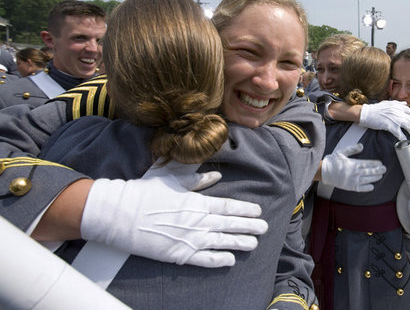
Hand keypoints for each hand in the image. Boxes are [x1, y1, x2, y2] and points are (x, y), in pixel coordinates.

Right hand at [81, 172, 268, 267]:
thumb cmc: (144, 193)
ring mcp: (189, 240)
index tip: (257, 211)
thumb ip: (197, 180)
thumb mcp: (171, 180)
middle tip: (264, 228)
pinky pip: (204, 259)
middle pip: (229, 225)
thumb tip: (216, 176)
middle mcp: (197, 221)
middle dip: (249, 227)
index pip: (228, 207)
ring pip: (222, 242)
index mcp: (196, 202)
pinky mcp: (178, 255)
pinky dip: (218, 260)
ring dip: (240, 243)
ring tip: (254, 244)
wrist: (119, 214)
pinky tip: (230, 260)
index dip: (245, 210)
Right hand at [319, 143, 385, 196]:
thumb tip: (362, 146)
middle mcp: (355, 172)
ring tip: (380, 176)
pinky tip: (372, 186)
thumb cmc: (333, 161)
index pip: (367, 163)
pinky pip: (361, 188)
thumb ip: (352, 149)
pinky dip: (367, 188)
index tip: (380, 163)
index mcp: (353, 163)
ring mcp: (353, 180)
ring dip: (375, 178)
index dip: (375, 163)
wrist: (324, 172)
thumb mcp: (342, 152)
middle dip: (378, 170)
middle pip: (369, 171)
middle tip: (384, 169)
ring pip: (367, 179)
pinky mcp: (350, 187)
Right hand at [359, 100, 409, 139]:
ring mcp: (394, 119)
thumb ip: (397, 103)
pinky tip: (404, 139)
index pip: (408, 110)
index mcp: (397, 106)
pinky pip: (398, 133)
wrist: (366, 113)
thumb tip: (404, 104)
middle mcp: (397, 112)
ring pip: (407, 126)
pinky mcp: (390, 126)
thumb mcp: (387, 103)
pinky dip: (402, 137)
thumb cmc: (375, 109)